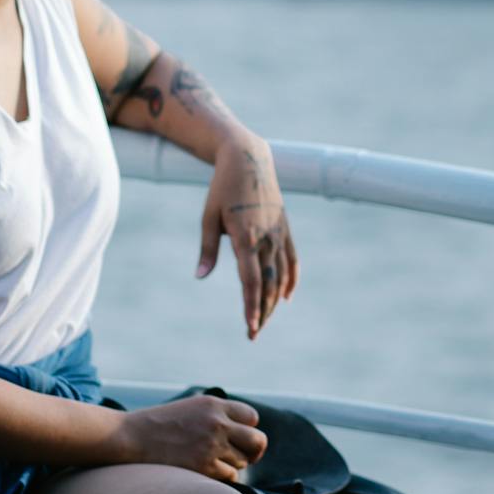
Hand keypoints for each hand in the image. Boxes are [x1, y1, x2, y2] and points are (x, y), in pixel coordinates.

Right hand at [116, 394, 267, 480]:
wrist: (132, 437)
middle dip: (255, 450)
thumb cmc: (160, 424)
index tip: (240, 437)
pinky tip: (209, 472)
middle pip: (257, 440)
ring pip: (242, 461)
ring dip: (234, 464)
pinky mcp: (203, 467)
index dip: (248, 429)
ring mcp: (212, 445)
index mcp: (215, 405)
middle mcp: (218, 423)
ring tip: (214, 462)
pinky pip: (230, 476)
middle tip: (248, 456)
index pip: (252, 418)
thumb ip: (218, 415)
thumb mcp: (192, 408)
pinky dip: (224, 477)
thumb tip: (245, 431)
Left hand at [197, 133, 299, 339]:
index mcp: (246, 236)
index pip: (251, 281)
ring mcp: (279, 233)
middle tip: (254, 333)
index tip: (250, 327)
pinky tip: (285, 296)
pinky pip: (292, 259)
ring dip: (274, 301)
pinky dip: (291, 280)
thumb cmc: (222, 188)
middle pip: (269, 284)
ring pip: (281, 275)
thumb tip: (201, 276)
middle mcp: (266, 237)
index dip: (251, 306)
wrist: (248, 159)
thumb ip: (208, 249)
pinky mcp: (285, 228)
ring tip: (264, 320)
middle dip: (263, 312)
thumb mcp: (209, 216)